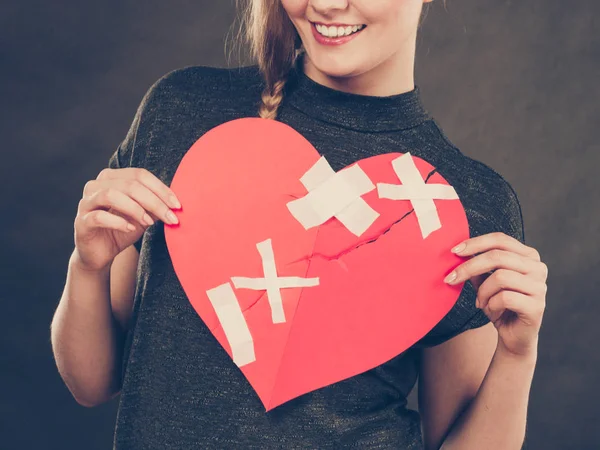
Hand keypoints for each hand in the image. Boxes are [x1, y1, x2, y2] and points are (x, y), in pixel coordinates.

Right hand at [74, 167, 180, 271]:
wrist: (101, 254)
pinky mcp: (81, 222)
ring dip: (135, 208)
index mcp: (112, 178)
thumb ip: (155, 206)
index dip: (161, 189)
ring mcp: (86, 203)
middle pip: (129, 184)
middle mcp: (96, 185)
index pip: (139, 175)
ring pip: (111, 194)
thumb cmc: (122, 230)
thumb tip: (175, 203)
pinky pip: (99, 216)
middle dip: (154, 201)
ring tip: (149, 222)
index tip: (177, 205)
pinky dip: (118, 222)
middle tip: (170, 217)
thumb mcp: (143, 216)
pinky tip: (130, 229)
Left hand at [444, 232, 547, 357]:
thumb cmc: (499, 305)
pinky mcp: (537, 306)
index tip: (454, 251)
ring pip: (500, 277)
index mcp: (528, 256)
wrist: (513, 336)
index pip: (500, 240)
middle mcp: (538, 268)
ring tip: (481, 302)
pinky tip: (492, 311)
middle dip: (469, 267)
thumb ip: (476, 266)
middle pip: (497, 257)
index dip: (476, 243)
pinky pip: (505, 297)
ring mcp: (540, 287)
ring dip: (482, 292)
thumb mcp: (484, 282)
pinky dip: (491, 305)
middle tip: (451, 279)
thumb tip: (457, 251)